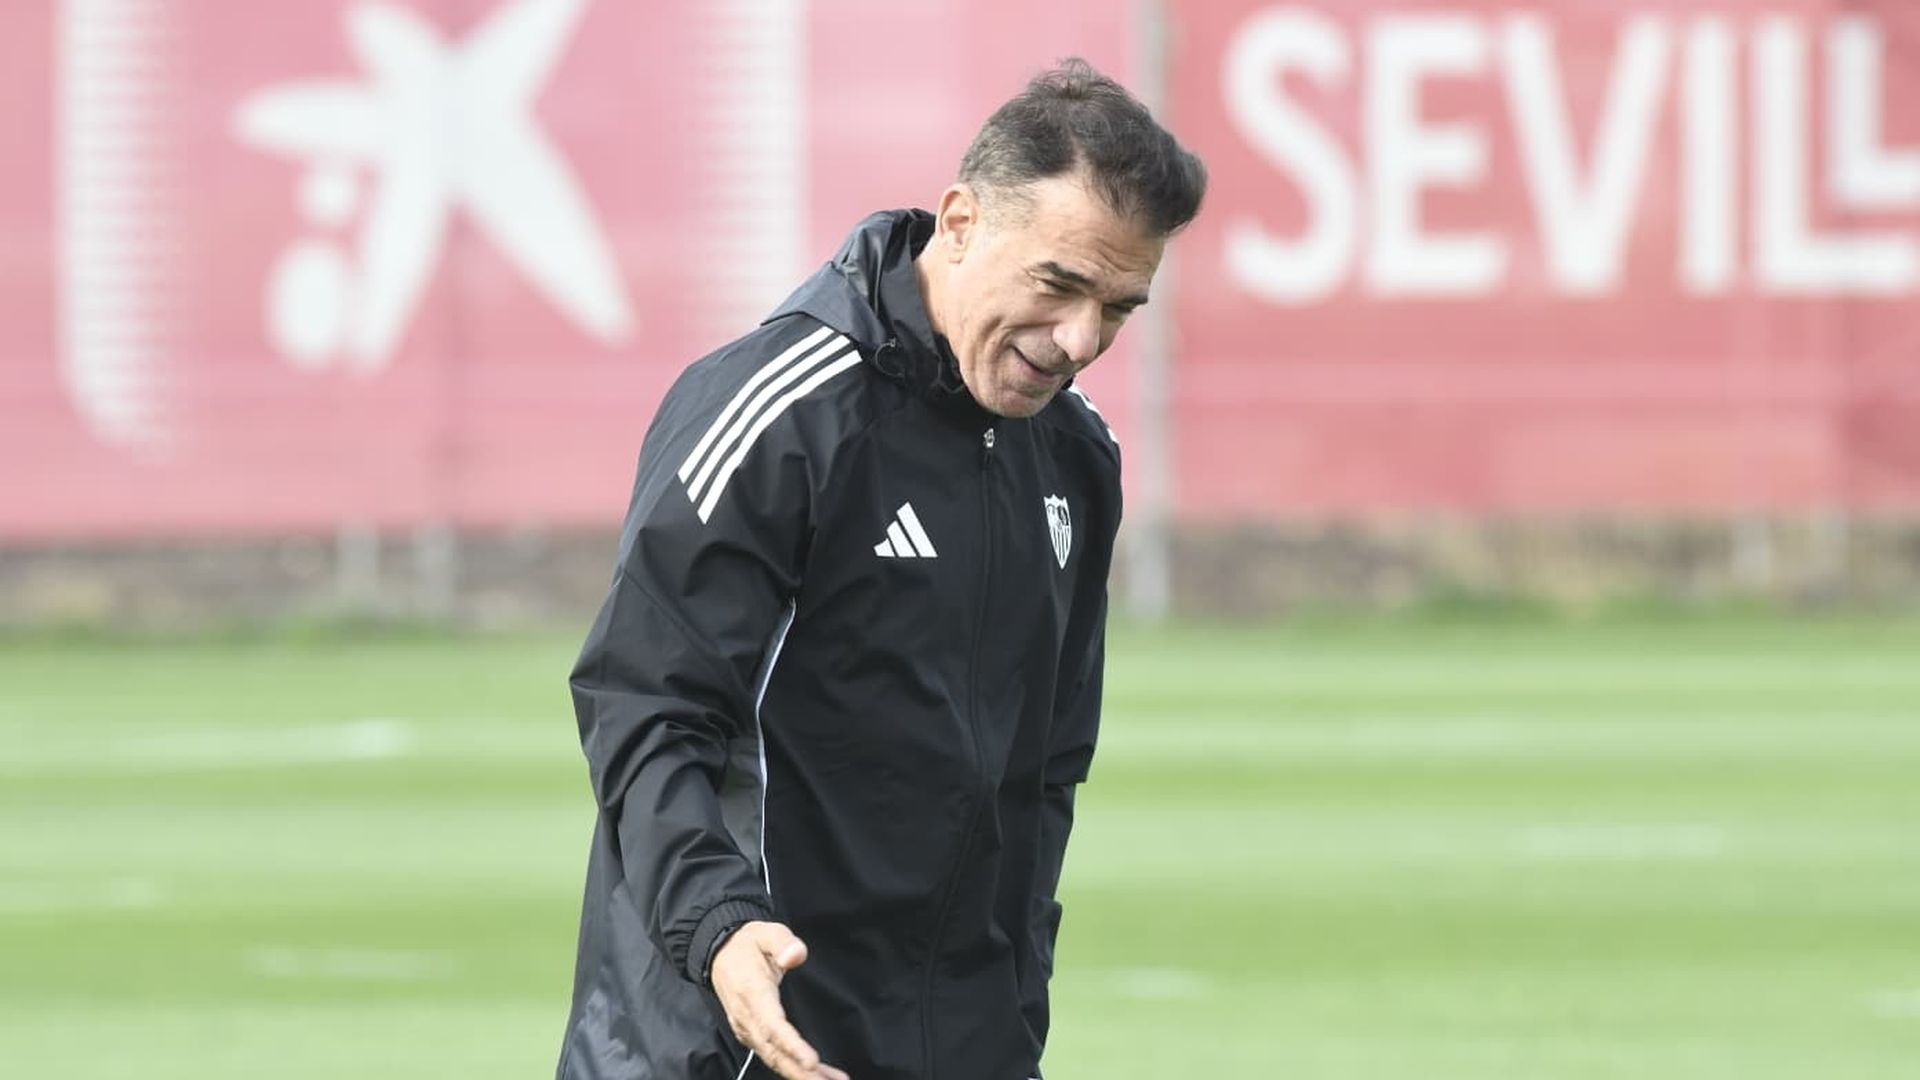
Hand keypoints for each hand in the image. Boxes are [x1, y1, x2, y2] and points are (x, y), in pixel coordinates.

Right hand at [710, 921, 849, 1079]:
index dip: (791, 1045)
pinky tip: (816, 1075)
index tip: (812, 1061)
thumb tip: (796, 956)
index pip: (772, 1024)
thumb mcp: (767, 932)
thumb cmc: (748, 944)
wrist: (719, 953)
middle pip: (773, 1050)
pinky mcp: (751, 1034)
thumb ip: (783, 942)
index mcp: (753, 992)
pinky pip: (771, 1055)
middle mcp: (747, 1016)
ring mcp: (747, 1028)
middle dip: (799, 1071)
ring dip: (799, 1074)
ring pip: (773, 1057)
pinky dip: (792, 1068)